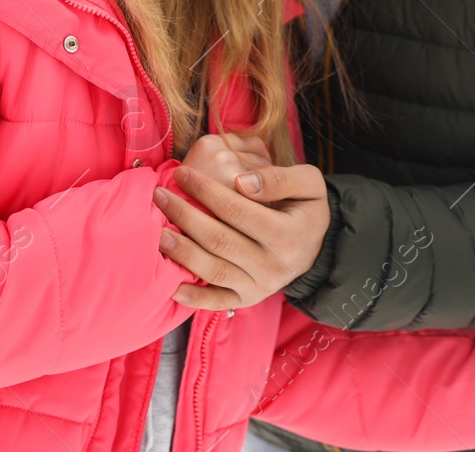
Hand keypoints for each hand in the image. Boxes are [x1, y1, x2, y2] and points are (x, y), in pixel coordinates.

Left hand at [156, 136, 329, 310]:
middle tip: (159, 196)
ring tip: (158, 234)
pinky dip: (195, 298)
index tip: (181, 173)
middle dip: (185, 216)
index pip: (237, 210)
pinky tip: (172, 288)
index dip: (206, 190)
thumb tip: (241, 182)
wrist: (315, 245)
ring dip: (182, 253)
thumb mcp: (309, 185)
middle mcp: (273, 266)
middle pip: (219, 240)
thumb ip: (279, 178)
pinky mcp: (248, 299)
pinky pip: (219, 301)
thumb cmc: (305, 208)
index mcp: (288, 235)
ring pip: (214, 270)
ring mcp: (260, 286)